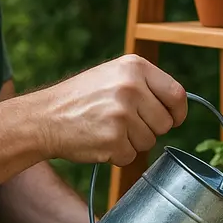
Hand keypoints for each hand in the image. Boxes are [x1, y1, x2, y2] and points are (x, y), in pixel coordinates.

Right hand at [32, 54, 187, 164]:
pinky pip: (131, 156)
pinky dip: (117, 155)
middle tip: (123, 124)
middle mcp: (130, 87)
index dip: (178, 112)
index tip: (174, 120)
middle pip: (165, 123)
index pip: (177, 94)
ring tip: (107, 129)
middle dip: (149, 129)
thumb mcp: (113, 75)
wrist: (44, 117)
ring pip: (149, 142)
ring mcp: (122, 114)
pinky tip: (100, 141)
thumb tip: (178, 104)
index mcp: (134, 67)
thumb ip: (145, 85)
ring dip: (132, 143)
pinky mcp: (113, 139)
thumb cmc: (81, 98)